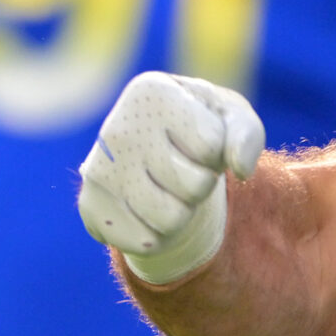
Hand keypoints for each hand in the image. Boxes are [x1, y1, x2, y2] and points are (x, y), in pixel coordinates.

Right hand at [78, 72, 265, 286]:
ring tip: (167, 187)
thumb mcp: (230, 118)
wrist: (151, 154)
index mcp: (152, 92)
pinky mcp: (89, 207)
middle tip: (183, 167)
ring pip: (172, 219)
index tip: (198, 139)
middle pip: (195, 186)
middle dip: (201, 183)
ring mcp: (98, 170)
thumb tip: (242, 169)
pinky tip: (146, 207)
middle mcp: (116, 128)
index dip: (216, 151)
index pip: (212, 146)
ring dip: (182, 211)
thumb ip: (246, 134)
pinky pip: (146, 243)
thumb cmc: (198, 128)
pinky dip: (159, 234)